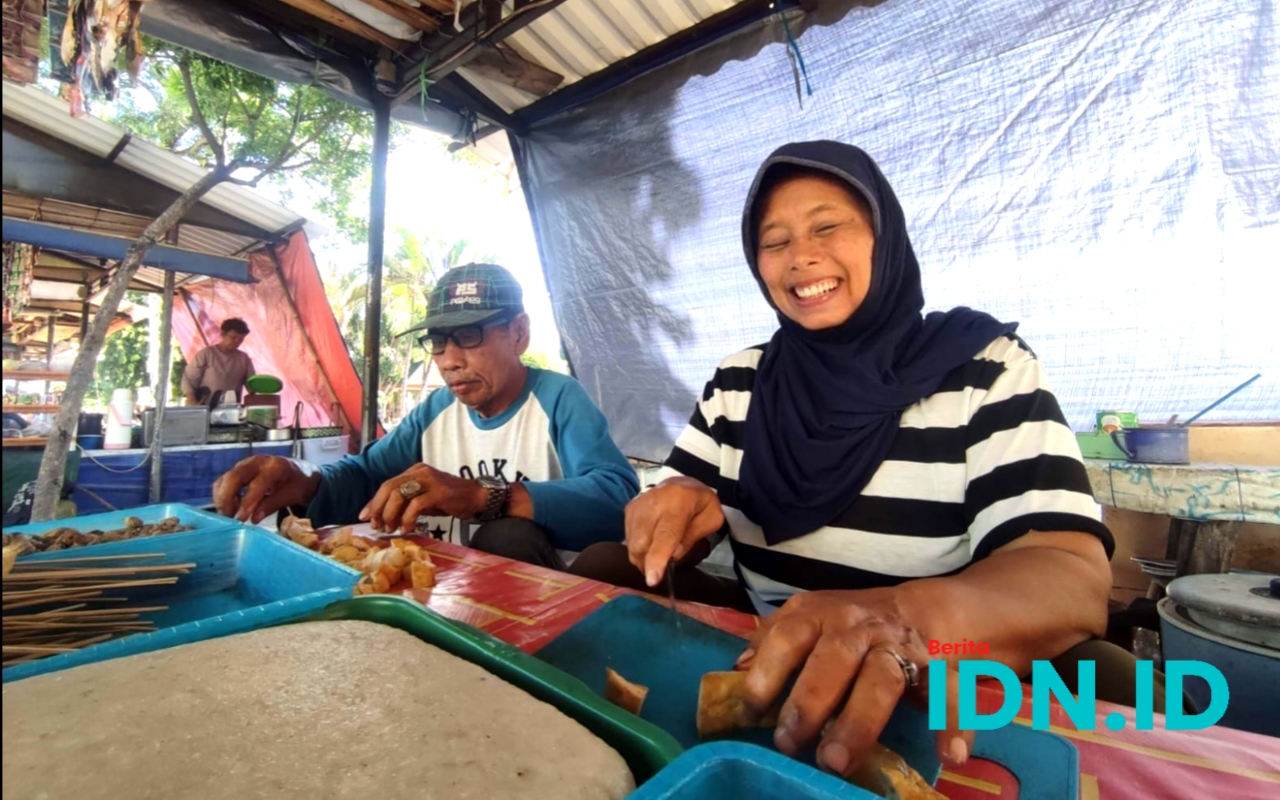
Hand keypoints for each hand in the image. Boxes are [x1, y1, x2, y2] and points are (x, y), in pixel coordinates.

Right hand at [213, 456, 321, 522]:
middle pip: (234, 477)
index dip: (247, 502)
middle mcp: (257, 462)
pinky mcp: (237, 471)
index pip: (257, 484)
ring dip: (222, 499)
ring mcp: (245, 465)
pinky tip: (231, 509)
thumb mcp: (292, 494)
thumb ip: (273, 504)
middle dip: (227, 499)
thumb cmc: (297, 483)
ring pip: (225, 480)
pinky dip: (222, 497)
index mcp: (275, 466)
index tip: (241, 518)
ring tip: (230, 516)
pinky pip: (223, 483)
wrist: (299, 472)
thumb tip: (253, 519)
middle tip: (229, 519)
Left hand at [359, 463, 487, 533]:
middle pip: (389, 487)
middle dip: (378, 508)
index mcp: (414, 471)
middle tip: (376, 526)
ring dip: (391, 514)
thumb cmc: (449, 500)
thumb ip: (406, 504)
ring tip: (391, 529)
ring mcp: (430, 480)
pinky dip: (407, 518)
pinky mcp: (439, 492)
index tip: (364, 517)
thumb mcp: (424, 499)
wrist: (477, 497)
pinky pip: (416, 505)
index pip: (387, 484)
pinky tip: (407, 529)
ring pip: (399, 494)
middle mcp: (420, 472)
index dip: (374, 501)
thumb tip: (383, 518)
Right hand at [624, 476, 723, 586]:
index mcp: (679, 502)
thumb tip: (673, 556)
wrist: (683, 483)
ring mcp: (638, 505)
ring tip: (659, 555)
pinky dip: (639, 548)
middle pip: (642, 542)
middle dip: (648, 563)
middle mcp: (653, 501)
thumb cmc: (700, 504)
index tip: (652, 580)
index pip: (665, 534)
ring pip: (632, 543)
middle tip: (662, 569)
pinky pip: (628, 538)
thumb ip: (693, 537)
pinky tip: (651, 544)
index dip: (657, 558)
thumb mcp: (711, 519)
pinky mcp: (629, 509)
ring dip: (643, 558)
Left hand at [737, 589, 971, 778]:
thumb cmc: (849, 626)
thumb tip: (734, 670)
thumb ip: (772, 643)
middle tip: (789, 744)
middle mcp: (859, 627)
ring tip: (835, 762)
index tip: (752, 709)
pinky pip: (949, 694)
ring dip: (858, 722)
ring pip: (882, 680)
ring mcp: (900, 646)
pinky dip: (952, 724)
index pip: (788, 637)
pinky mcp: (939, 668)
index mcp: (819, 615)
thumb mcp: (807, 620)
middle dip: (810, 702)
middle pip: (833, 661)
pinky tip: (950, 756)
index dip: (768, 671)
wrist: (924, 611)